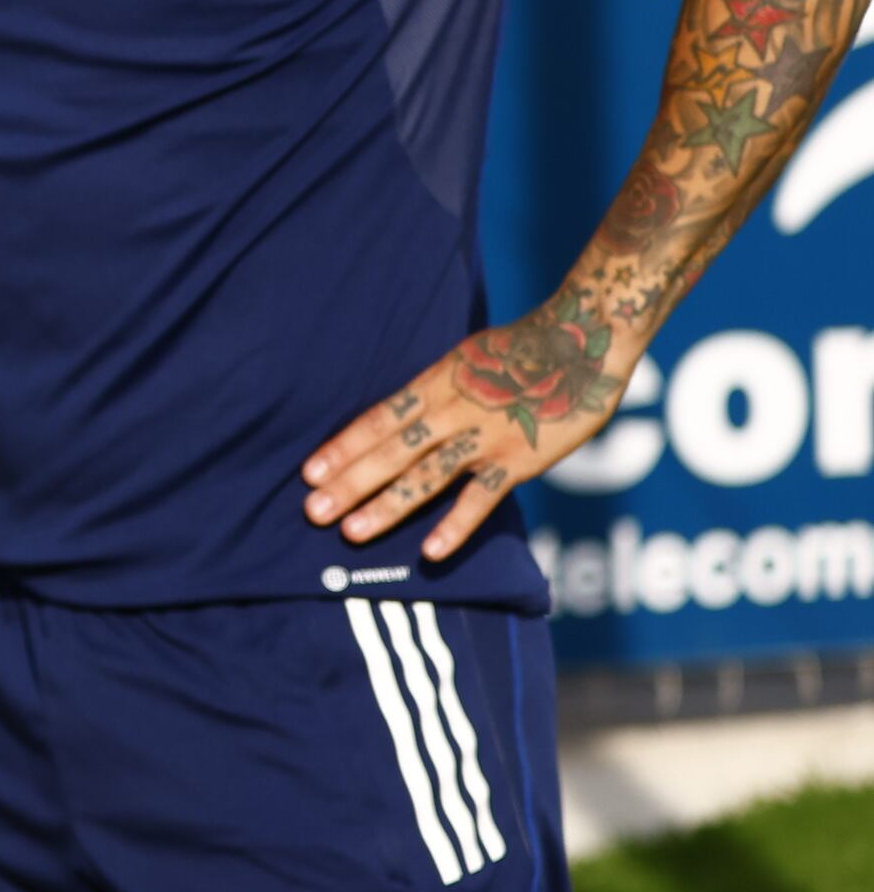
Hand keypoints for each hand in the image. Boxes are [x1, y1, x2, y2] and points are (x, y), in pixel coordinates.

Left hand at [305, 310, 628, 561]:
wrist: (582, 339)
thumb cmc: (521, 349)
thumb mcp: (465, 359)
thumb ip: (435, 392)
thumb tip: (399, 418)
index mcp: (435, 384)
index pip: (378, 420)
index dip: (342, 447)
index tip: (309, 473)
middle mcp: (452, 411)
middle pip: (390, 451)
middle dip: (349, 483)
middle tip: (311, 512)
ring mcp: (485, 437)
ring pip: (426, 476)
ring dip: (387, 506)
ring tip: (351, 532)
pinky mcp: (520, 460)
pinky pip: (482, 498)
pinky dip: (455, 525)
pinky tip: (429, 552)